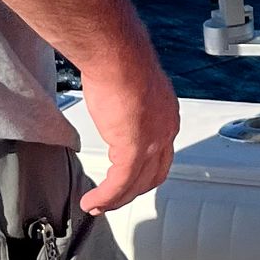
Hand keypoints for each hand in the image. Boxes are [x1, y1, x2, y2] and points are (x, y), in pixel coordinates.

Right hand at [75, 27, 179, 212]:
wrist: (116, 55)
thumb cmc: (120, 60)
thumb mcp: (129, 87)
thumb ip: (126, 103)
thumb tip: (113, 105)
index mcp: (166, 114)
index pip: (160, 153)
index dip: (144, 169)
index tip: (128, 178)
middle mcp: (165, 130)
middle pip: (153, 174)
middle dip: (132, 190)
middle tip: (113, 198)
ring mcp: (152, 141)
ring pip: (136, 183)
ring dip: (116, 198)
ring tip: (97, 205)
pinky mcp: (133, 149)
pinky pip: (120, 184)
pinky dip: (106, 196)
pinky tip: (93, 201)